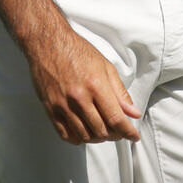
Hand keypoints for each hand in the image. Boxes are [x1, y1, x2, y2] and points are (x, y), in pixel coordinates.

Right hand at [25, 27, 142, 144]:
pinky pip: (66, 135)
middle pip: (101, 130)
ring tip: (102, 130)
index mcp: (96, 85)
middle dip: (114, 135)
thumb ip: (120, 92)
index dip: (127, 132)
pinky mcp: (51, 109)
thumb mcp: (105, 67)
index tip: (133, 136)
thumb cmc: (76, 51)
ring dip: (97, 138)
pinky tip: (84, 132)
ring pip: (85, 136)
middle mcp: (79, 98)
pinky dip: (78, 138)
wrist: (49, 44)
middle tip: (118, 130)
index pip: (116, 118)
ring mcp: (63, 105)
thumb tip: (133, 112)